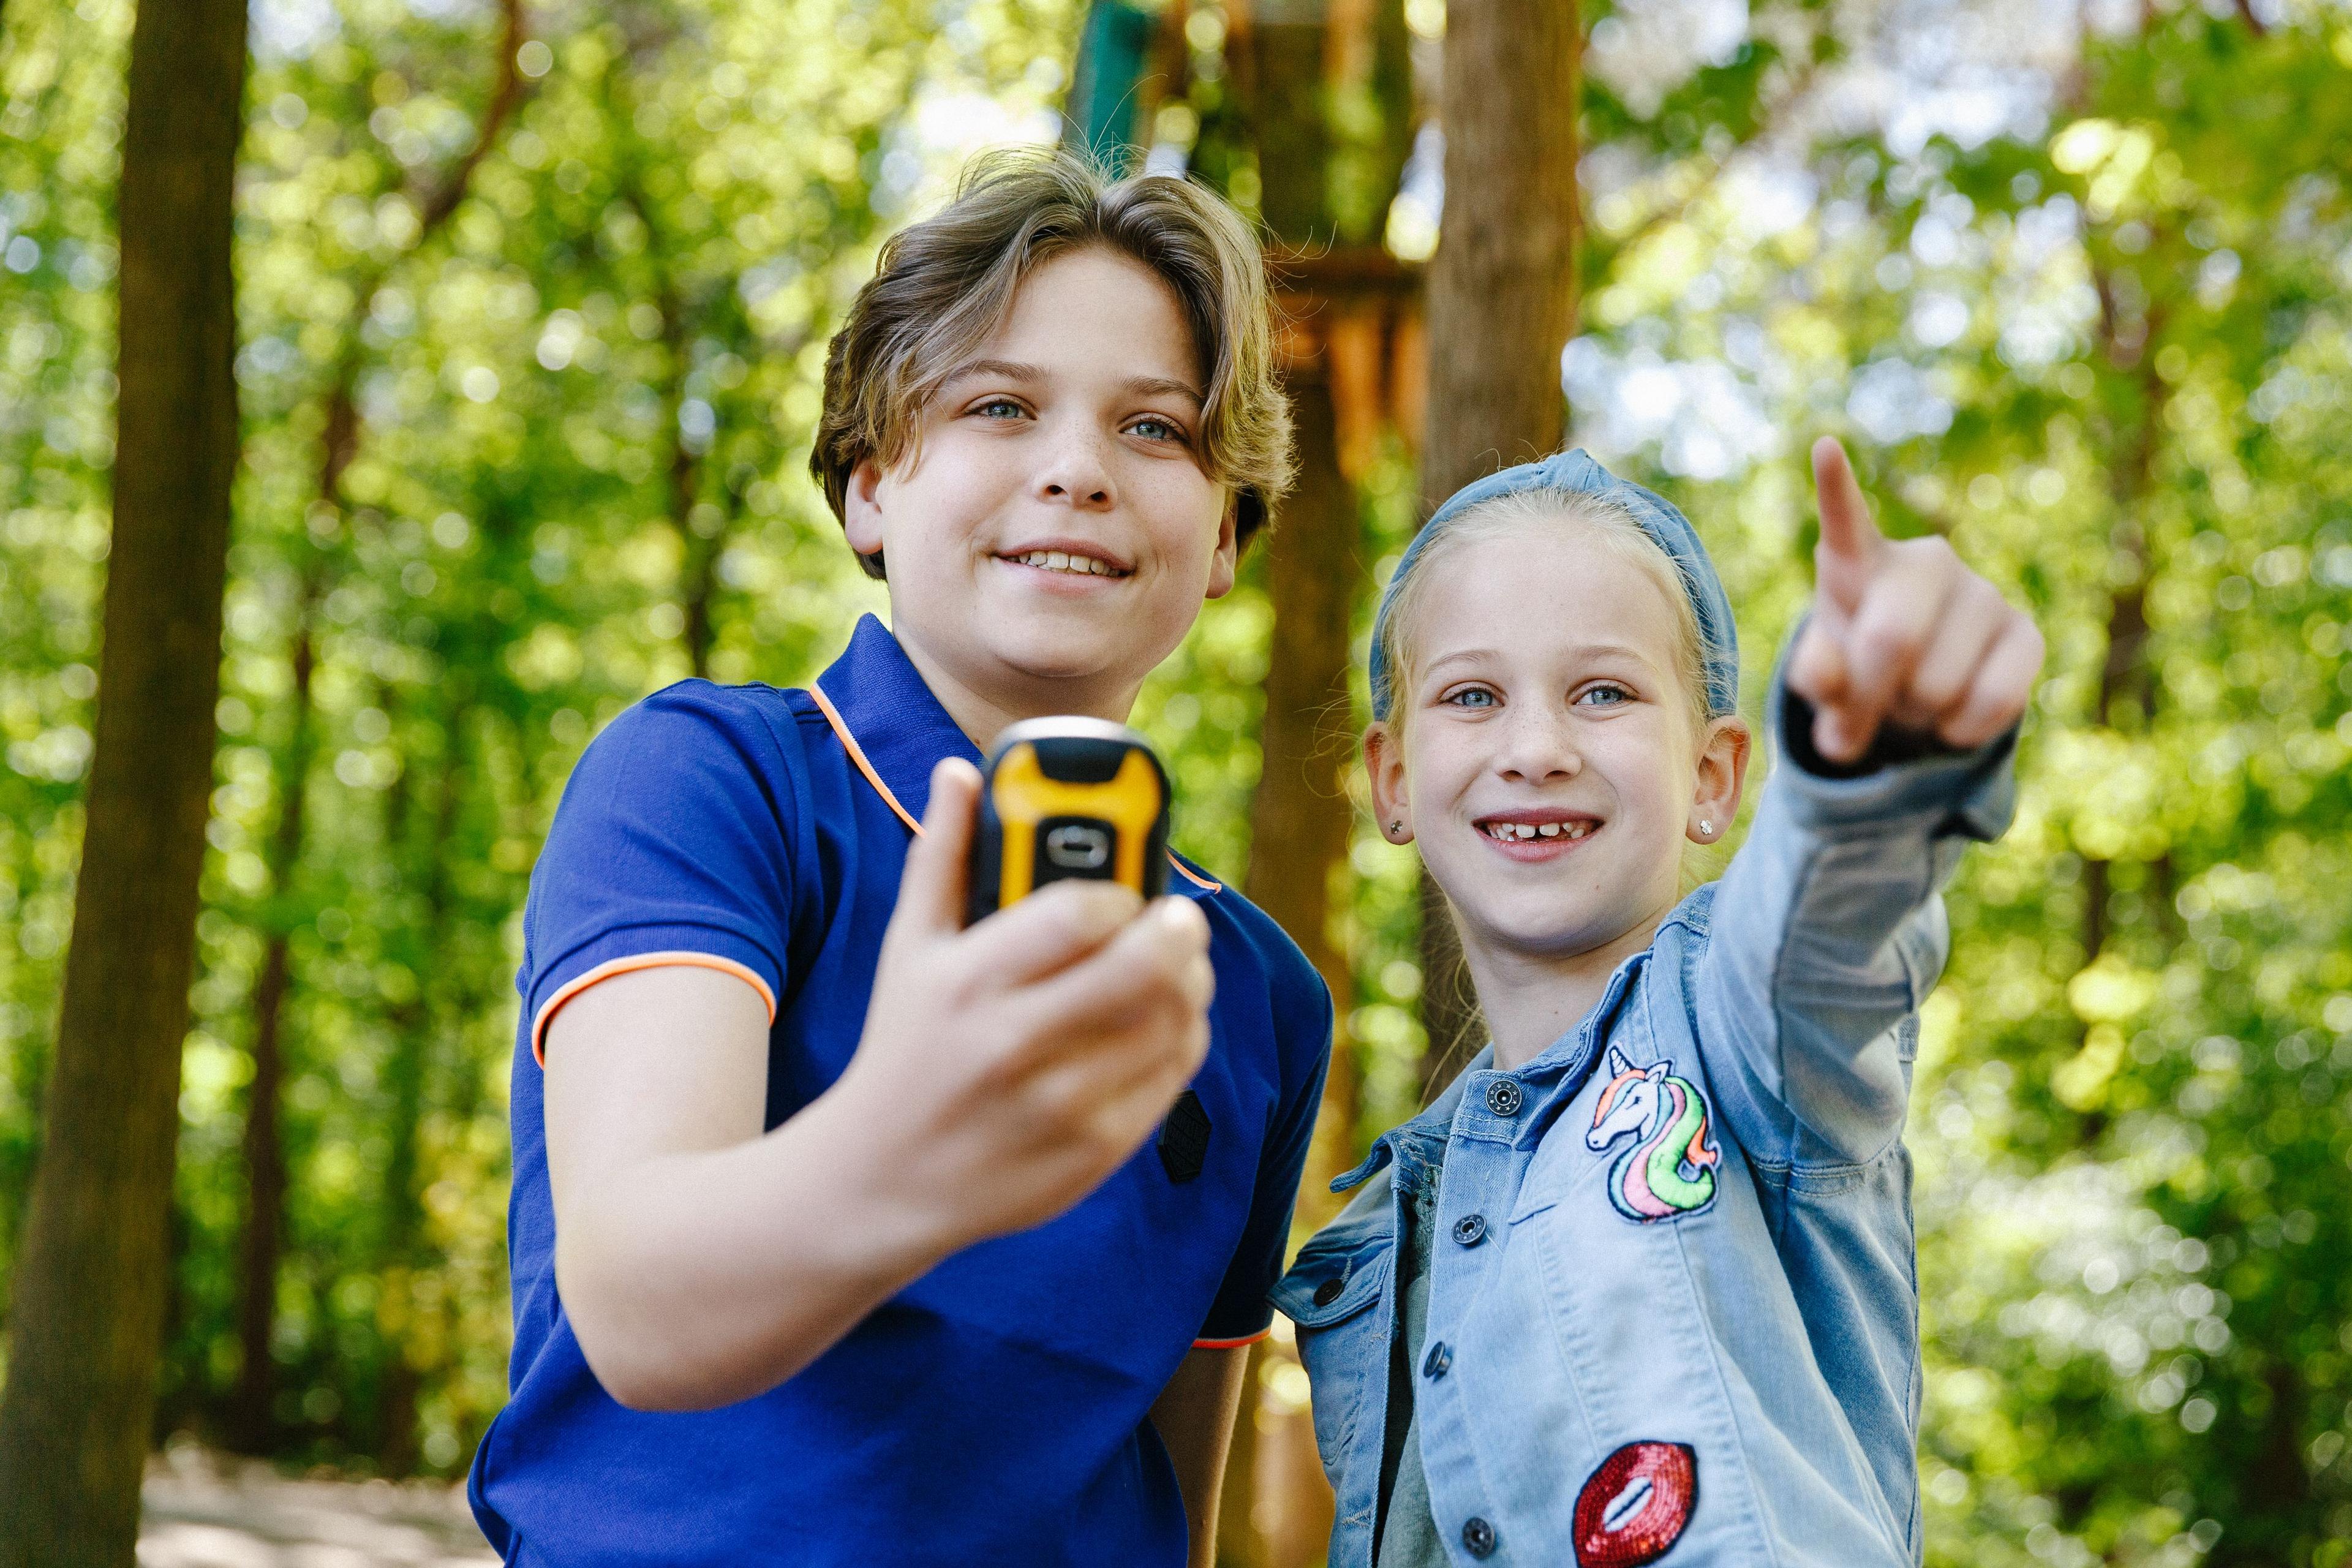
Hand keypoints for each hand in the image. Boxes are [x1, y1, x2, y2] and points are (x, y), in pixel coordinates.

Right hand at [838, 757, 1215, 1250]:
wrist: (877, 1183)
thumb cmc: (901, 1049)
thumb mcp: (906, 950)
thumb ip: (939, 856)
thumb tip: (960, 771)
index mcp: (967, 982)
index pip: (1076, 914)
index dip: (1119, 891)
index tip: (1125, 889)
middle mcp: (1013, 1045)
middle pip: (1142, 968)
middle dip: (1179, 930)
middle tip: (1181, 918)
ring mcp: (1058, 1105)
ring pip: (1170, 1022)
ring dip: (1191, 982)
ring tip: (1182, 964)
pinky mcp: (1091, 1151)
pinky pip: (1170, 1078)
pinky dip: (1184, 1039)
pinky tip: (1170, 1021)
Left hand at [1788, 437, 2044, 762]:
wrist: (1914, 690)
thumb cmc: (1856, 667)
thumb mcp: (1824, 674)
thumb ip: (1814, 676)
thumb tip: (1819, 679)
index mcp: (1859, 561)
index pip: (1844, 519)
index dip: (1834, 488)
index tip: (1822, 448)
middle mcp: (1925, 561)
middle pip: (1890, 640)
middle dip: (1871, 696)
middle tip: (1864, 711)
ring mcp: (1982, 592)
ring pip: (1938, 686)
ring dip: (1915, 715)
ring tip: (1911, 697)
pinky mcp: (2026, 632)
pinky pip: (1993, 702)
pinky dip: (1960, 730)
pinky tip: (1951, 716)